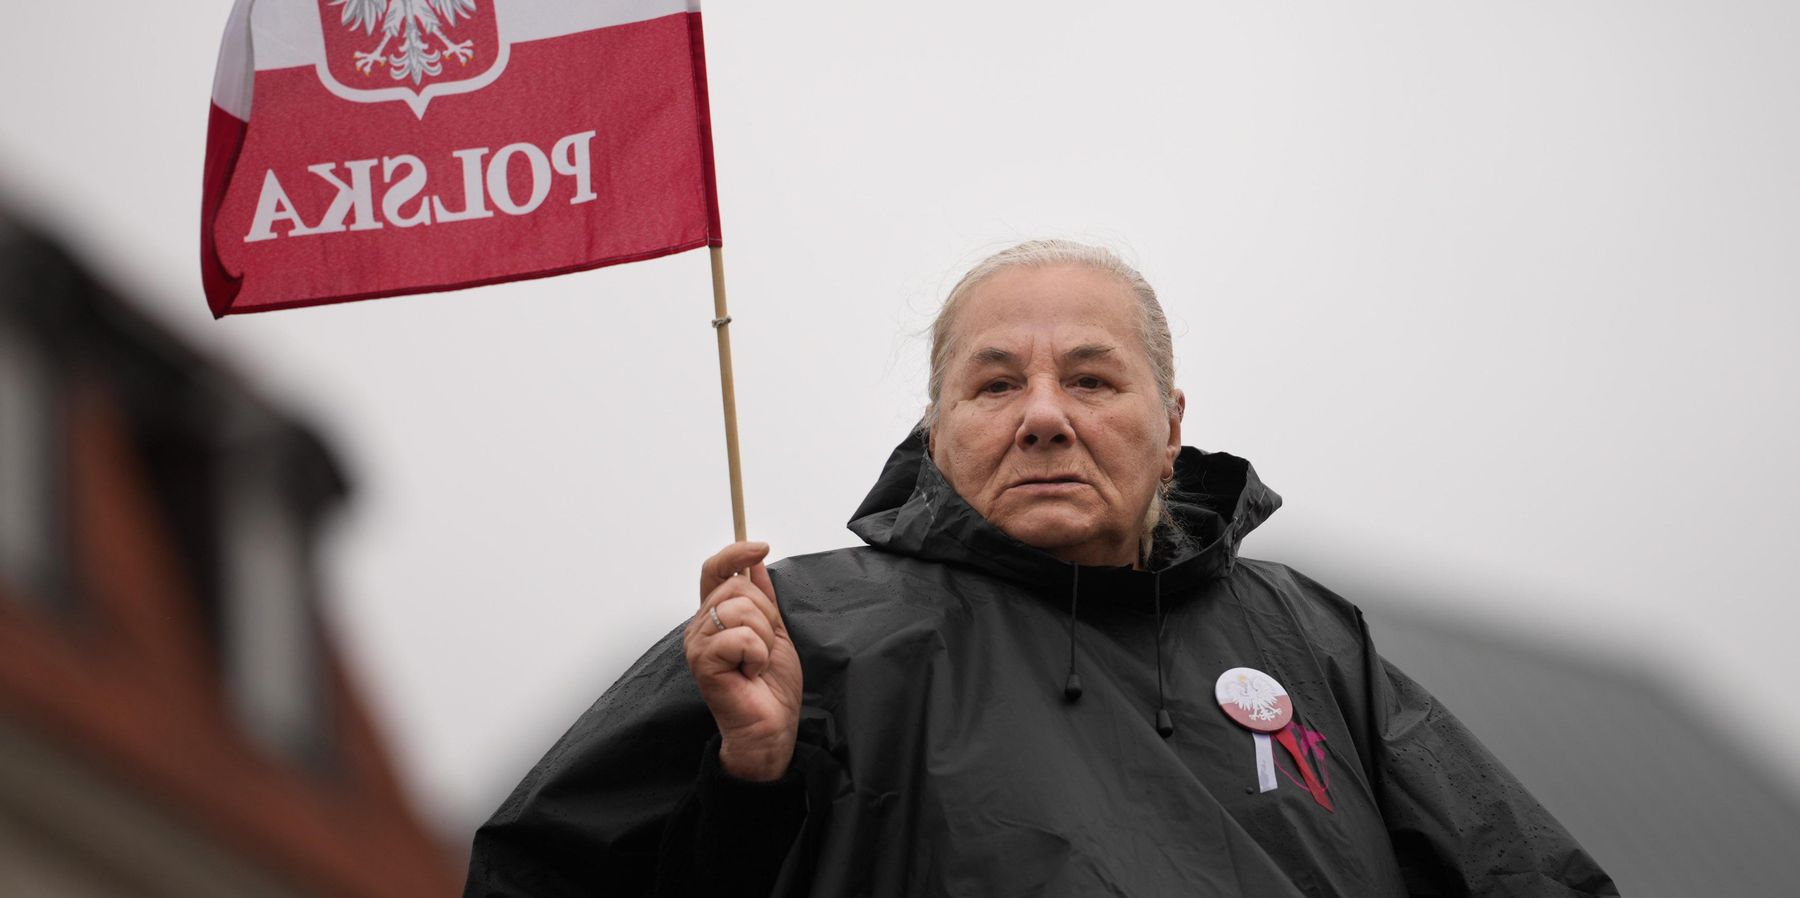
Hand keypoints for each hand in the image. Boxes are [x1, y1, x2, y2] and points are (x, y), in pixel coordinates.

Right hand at [684, 541, 802, 780]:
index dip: (735, 553)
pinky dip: (757, 655)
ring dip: (764, 638)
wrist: (771, 728)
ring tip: (756, 663)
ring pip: (741, 611)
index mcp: (715, 618)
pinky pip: (741, 637)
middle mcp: (700, 627)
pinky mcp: (702, 662)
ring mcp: (698, 644)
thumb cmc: (771, 688)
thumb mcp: (775, 631)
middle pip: (736, 589)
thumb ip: (764, 598)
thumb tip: (756, 563)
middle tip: (764, 648)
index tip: (762, 546)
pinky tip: (750, 674)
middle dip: (766, 616)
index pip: (714, 570)